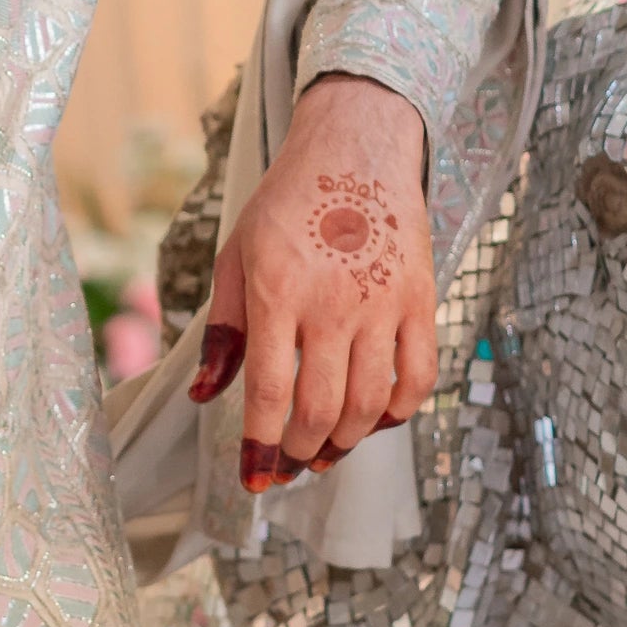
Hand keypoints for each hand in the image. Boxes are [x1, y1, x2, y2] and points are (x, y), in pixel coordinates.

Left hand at [191, 74, 433, 486]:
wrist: (356, 149)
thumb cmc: (289, 205)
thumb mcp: (236, 257)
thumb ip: (222, 332)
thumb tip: (204, 396)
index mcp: (279, 290)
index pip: (270, 389)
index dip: (260, 444)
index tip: (254, 477)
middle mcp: (334, 301)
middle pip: (322, 407)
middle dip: (300, 451)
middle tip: (287, 465)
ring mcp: (384, 302)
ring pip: (371, 402)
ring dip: (346, 442)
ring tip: (324, 451)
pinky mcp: (422, 299)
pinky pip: (419, 375)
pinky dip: (398, 411)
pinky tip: (376, 420)